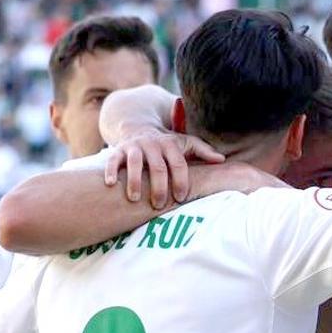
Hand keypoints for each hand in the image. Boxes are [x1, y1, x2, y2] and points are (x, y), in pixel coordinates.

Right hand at [104, 128, 224, 208]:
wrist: (138, 127)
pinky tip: (110, 184)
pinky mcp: (118, 150)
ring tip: (135, 199)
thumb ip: (203, 151)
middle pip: (158, 167)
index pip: (178, 164)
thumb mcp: (185, 143)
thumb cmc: (166, 143)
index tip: (182, 198)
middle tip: (160, 206)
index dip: (181, 181)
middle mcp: (152, 144)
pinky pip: (112, 160)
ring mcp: (134, 147)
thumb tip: (222, 160)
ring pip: (134, 163)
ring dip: (134, 181)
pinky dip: (109, 171)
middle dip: (159, 187)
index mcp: (170, 145)